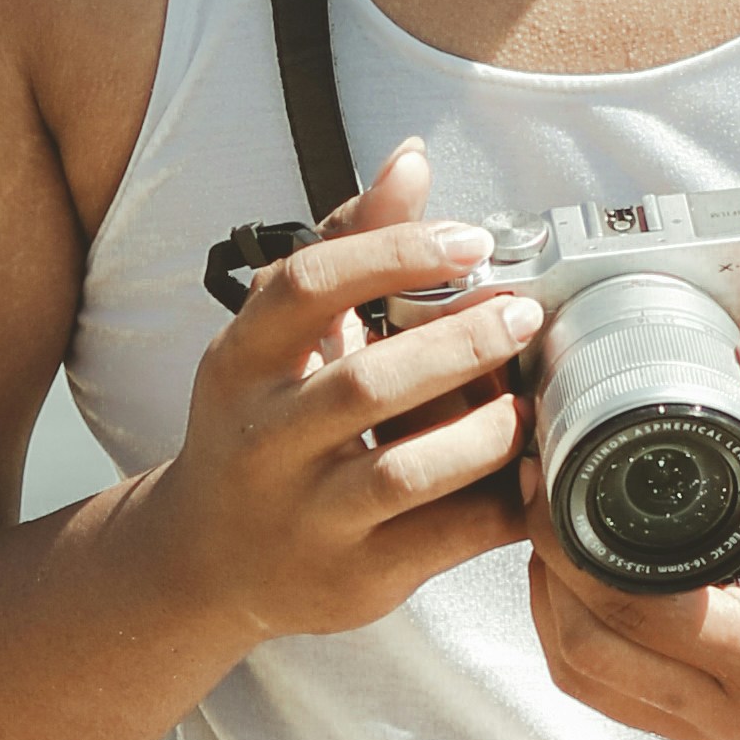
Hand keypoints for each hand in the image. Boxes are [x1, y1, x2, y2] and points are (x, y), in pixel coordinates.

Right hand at [148, 141, 537, 652]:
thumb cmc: (263, 422)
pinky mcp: (349, 578)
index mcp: (241, 361)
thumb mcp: (283, 336)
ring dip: (482, 431)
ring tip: (527, 401)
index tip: (471, 241)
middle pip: (364, 382)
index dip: (393, 253)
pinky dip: (497, 506)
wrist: (206, 559)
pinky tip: (532, 474)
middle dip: (459, 345)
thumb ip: (349, 246)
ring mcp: (302, 515)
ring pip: (402, 472)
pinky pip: (440, 542)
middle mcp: (261, 438)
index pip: (308, 286)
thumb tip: (411, 160)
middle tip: (523, 315)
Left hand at [526, 304, 739, 739]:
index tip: (544, 484)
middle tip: (533, 504)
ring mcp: (725, 733)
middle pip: (588, 657)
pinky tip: (582, 582)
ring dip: (555, 615)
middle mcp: (739, 714)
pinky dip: (587, 642)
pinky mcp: (717, 731)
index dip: (569, 547)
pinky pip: (617, 694)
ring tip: (550, 537)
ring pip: (590, 684)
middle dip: (547, 580)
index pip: (629, 611)